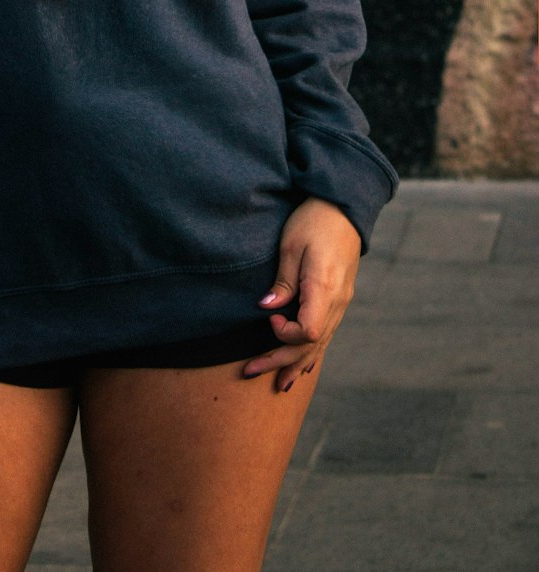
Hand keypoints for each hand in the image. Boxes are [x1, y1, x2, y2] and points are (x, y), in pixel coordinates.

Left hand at [242, 195, 360, 392]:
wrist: (343, 208)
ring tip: (279, 384)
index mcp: (325, 289)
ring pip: (320, 344)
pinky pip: (327, 334)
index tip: (268, 319)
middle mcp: (337, 302)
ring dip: (297, 364)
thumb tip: (267, 309)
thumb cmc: (314, 220)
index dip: (284, 334)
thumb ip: (282, 281)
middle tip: (250, 370)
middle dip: (280, 360)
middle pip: (312, 345)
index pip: (308, 331)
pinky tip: (303, 367)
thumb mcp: (292, 245)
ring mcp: (341, 303)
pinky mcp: (340, 299)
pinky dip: (313, 353)